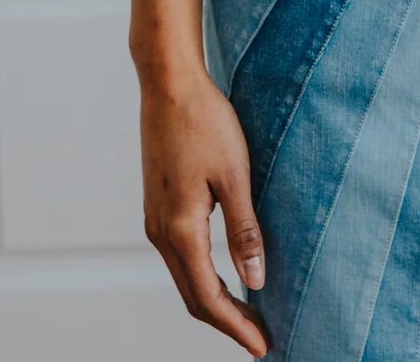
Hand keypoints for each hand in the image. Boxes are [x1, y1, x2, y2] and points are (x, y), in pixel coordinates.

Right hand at [138, 64, 271, 356]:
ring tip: (249, 314)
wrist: (169, 84)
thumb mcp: (235, 174)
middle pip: (193, 296)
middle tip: (261, 338)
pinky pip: (181, 258)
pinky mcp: (159, 206)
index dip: (236, 327)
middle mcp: (160, 232)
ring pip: (185, 278)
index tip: (263, 346)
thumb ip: (244, 231)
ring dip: (215, 301)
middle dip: (227, 322)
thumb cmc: (204, 121)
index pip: (208, 297)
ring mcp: (155, 220)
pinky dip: (204, 277)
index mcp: (180, 229)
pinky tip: (226, 275)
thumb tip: (256, 283)